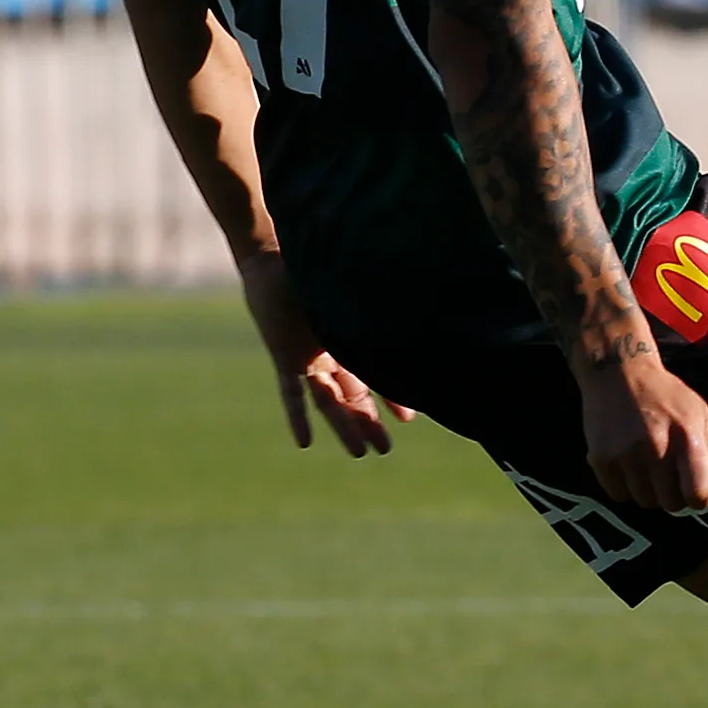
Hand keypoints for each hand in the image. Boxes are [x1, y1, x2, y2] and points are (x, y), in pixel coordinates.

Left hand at [238, 249, 413, 455]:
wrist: (277, 253)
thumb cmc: (321, 262)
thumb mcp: (360, 292)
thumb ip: (383, 311)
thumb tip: (431, 316)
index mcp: (350, 335)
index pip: (375, 374)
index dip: (393, 396)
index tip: (411, 417)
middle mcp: (330, 351)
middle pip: (352, 395)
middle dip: (368, 422)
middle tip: (385, 450)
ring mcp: (307, 357)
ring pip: (327, 401)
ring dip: (343, 426)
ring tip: (359, 454)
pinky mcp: (285, 357)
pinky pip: (291, 393)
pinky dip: (297, 416)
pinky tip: (305, 443)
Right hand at [582, 350, 707, 514]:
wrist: (618, 372)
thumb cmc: (665, 394)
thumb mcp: (700, 414)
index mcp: (687, 434)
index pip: (698, 492)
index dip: (701, 498)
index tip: (696, 491)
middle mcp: (656, 445)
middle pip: (671, 504)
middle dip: (675, 496)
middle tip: (671, 478)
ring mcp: (626, 453)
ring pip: (645, 501)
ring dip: (650, 492)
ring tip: (649, 468)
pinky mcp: (601, 457)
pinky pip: (618, 495)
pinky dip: (626, 487)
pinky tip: (630, 466)